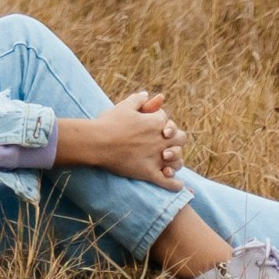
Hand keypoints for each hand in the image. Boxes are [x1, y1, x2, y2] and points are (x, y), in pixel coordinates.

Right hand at [55, 90, 187, 189]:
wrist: (97, 142)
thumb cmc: (109, 122)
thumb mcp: (124, 106)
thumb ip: (138, 100)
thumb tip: (147, 94)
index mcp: (156, 122)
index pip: (167, 120)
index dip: (162, 122)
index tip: (154, 125)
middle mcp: (161, 140)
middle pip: (181, 139)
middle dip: (176, 140)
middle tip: (167, 143)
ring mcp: (156, 158)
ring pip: (178, 161)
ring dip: (176, 161)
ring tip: (170, 163)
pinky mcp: (149, 173)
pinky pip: (168, 182)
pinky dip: (175, 184)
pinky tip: (178, 184)